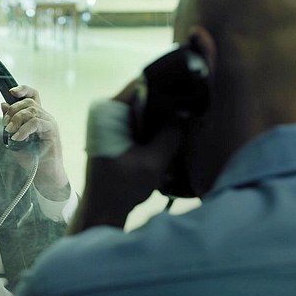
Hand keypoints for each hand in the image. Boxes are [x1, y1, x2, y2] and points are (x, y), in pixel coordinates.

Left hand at [1, 85, 70, 200]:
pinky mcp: (52, 132)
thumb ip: (10, 123)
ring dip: (17, 120)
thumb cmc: (32, 160)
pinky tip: (18, 138)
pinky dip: (24, 129)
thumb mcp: (15, 139)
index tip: (11, 92)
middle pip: (30, 102)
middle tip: (6, 125)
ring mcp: (50, 124)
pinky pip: (36, 122)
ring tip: (10, 132)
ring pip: (32, 111)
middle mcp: (45, 118)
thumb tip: (3, 105)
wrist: (44, 176)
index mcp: (37, 117)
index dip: (23, 90)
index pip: (33, 96)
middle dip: (14, 110)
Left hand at [68, 80, 184, 233]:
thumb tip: (188, 113)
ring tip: (187, 120)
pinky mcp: (114, 134)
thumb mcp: (154, 162)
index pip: (142, 84)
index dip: (168, 85)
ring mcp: (108, 122)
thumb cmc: (122, 188)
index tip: (191, 89)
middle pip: (144, 96)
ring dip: (162, 117)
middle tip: (194, 108)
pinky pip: (139, 123)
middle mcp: (105, 110)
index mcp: (108, 110)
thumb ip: (172, 135)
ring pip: (143, 110)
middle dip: (168, 103)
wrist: (102, 211)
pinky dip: (154, 128)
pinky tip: (173, 134)